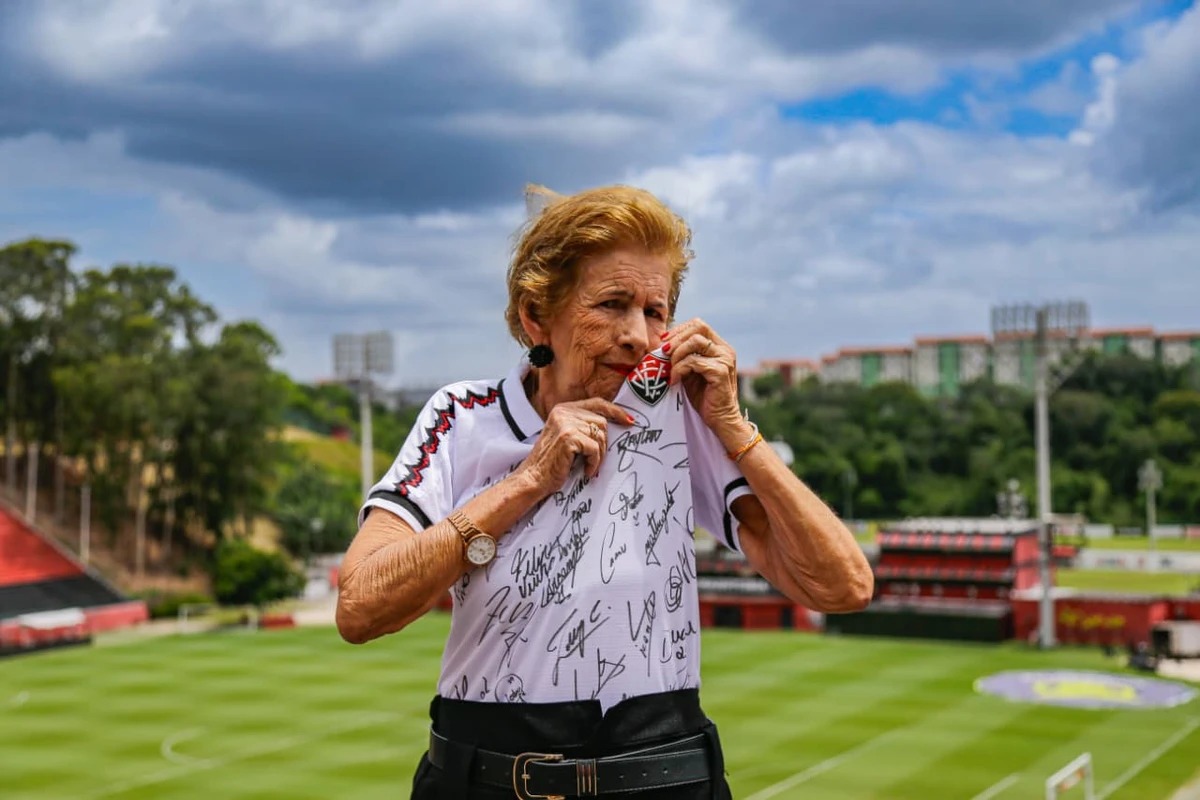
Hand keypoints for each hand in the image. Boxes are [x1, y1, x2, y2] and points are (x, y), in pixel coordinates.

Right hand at [516, 398, 633, 494]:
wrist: (533, 478)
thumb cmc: (552, 462)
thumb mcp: (567, 437)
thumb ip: (583, 427)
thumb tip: (614, 426)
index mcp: (564, 409)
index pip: (597, 403)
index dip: (615, 411)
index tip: (629, 421)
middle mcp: (563, 412)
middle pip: (601, 422)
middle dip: (603, 444)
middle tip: (595, 460)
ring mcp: (565, 423)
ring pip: (600, 436)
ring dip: (598, 456)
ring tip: (589, 466)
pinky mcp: (568, 437)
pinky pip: (594, 449)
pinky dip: (594, 463)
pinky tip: (585, 471)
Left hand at [663, 318, 745, 446]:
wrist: (720, 419)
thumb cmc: (704, 396)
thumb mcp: (691, 371)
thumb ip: (683, 356)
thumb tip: (662, 344)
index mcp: (720, 347)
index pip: (699, 325)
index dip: (679, 330)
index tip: (664, 341)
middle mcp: (725, 350)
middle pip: (698, 328)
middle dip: (676, 339)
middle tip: (663, 353)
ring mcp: (725, 360)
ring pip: (695, 342)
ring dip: (677, 355)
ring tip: (670, 370)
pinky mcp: (720, 372)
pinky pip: (693, 362)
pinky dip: (679, 370)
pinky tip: (674, 381)